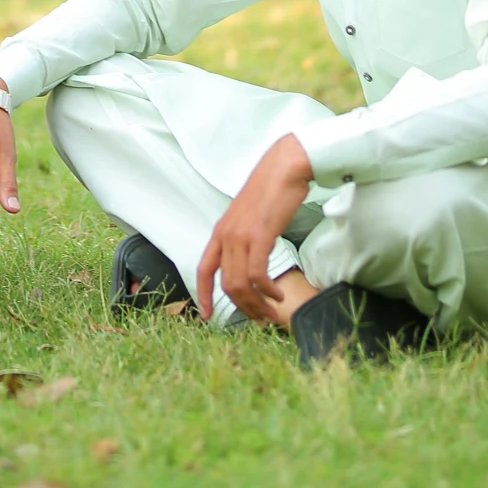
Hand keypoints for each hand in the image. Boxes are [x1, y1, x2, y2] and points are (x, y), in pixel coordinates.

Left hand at [195, 134, 313, 324]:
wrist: (284, 168)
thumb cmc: (271, 191)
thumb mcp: (249, 217)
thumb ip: (244, 238)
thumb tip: (251, 260)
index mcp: (220, 231)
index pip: (204, 269)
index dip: (203, 295)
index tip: (208, 316)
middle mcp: (226, 236)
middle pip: (226, 285)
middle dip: (244, 308)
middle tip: (261, 319)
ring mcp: (241, 236)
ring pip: (240, 284)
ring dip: (257, 304)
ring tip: (272, 312)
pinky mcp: (259, 236)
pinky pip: (257, 275)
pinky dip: (267, 291)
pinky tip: (277, 295)